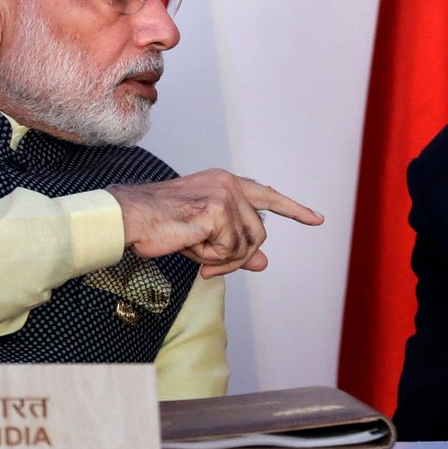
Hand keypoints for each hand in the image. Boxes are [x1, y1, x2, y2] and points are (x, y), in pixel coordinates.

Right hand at [108, 169, 323, 277]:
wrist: (130, 219)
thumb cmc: (160, 226)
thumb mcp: (205, 238)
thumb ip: (236, 247)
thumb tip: (264, 262)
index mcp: (225, 183)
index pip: (267, 195)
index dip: (293, 209)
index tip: (317, 219)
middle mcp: (228, 184)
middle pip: (258, 233)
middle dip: (237, 257)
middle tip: (210, 265)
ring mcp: (224, 195)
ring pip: (246, 244)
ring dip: (222, 258)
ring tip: (195, 250)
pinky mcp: (217, 210)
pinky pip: (229, 250)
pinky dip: (211, 258)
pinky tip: (191, 247)